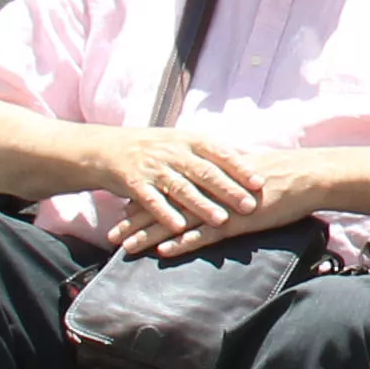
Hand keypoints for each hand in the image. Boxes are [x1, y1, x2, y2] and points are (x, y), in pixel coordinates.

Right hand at [85, 126, 274, 252]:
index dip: (240, 167)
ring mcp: (154, 168)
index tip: (260, 182)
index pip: (220, 152)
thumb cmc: (157, 147)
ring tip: (221, 220)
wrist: (109, 148)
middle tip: (250, 205)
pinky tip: (179, 227)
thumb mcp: (185, 142)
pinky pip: (152, 201)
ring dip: (202, 205)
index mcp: (190, 141)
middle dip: (228, 190)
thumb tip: (254, 156)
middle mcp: (174, 153)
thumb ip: (216, 152)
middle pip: (205, 172)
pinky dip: (165, 214)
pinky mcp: (135, 184)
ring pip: (182, 188)